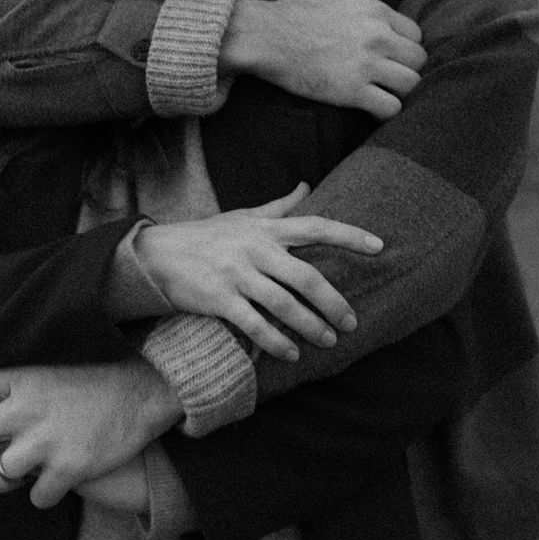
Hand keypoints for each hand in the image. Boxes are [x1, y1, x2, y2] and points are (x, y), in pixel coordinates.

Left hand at [0, 360, 181, 508]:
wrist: (147, 390)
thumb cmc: (96, 383)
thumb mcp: (51, 373)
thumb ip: (16, 395)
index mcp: (22, 378)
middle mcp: (27, 407)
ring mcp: (46, 439)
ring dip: (4, 481)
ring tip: (24, 471)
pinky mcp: (68, 468)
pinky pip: (35, 497)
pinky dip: (44, 493)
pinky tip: (60, 478)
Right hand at [136, 182, 383, 360]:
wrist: (159, 253)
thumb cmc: (209, 235)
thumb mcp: (244, 215)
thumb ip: (280, 205)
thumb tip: (307, 185)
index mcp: (266, 227)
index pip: (316, 226)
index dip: (349, 235)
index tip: (379, 247)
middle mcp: (256, 248)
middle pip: (306, 275)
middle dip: (333, 301)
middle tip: (353, 322)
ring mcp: (237, 274)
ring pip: (284, 304)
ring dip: (311, 325)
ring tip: (329, 340)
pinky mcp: (219, 298)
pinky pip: (254, 324)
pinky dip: (276, 341)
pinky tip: (292, 353)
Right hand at [219, 0, 425, 119]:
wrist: (266, 36)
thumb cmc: (293, 9)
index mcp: (375, 11)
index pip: (414, 35)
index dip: (404, 47)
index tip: (390, 56)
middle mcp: (378, 36)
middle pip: (418, 60)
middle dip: (405, 68)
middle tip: (388, 76)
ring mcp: (367, 65)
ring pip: (411, 84)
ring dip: (399, 91)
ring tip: (384, 93)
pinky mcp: (353, 91)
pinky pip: (390, 108)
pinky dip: (385, 111)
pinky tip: (373, 109)